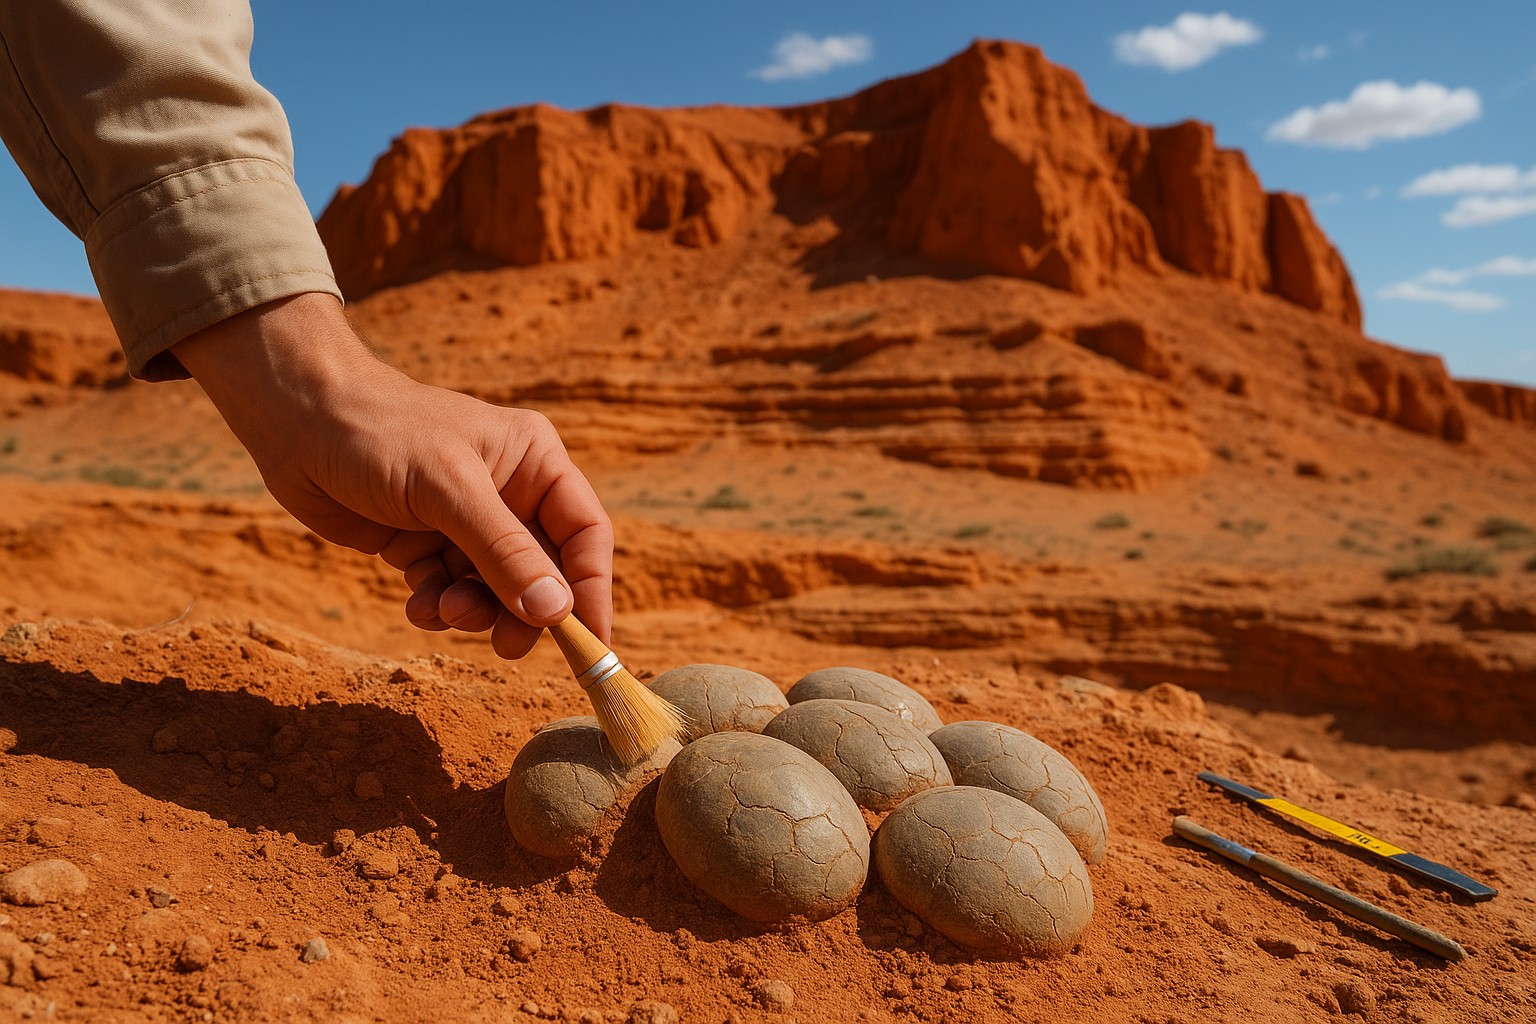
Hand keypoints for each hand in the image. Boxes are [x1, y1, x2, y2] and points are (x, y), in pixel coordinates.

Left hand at [170, 293, 612, 656]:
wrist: (294, 419)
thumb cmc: (379, 433)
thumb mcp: (449, 490)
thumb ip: (504, 553)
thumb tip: (555, 613)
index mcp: (533, 462)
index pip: (584, 534)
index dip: (591, 589)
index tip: (591, 642)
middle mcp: (508, 492)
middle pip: (542, 572)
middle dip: (522, 610)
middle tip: (504, 646)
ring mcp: (465, 521)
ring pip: (494, 590)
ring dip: (473, 611)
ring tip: (443, 609)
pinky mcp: (425, 543)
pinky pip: (451, 591)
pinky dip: (438, 606)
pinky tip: (418, 601)